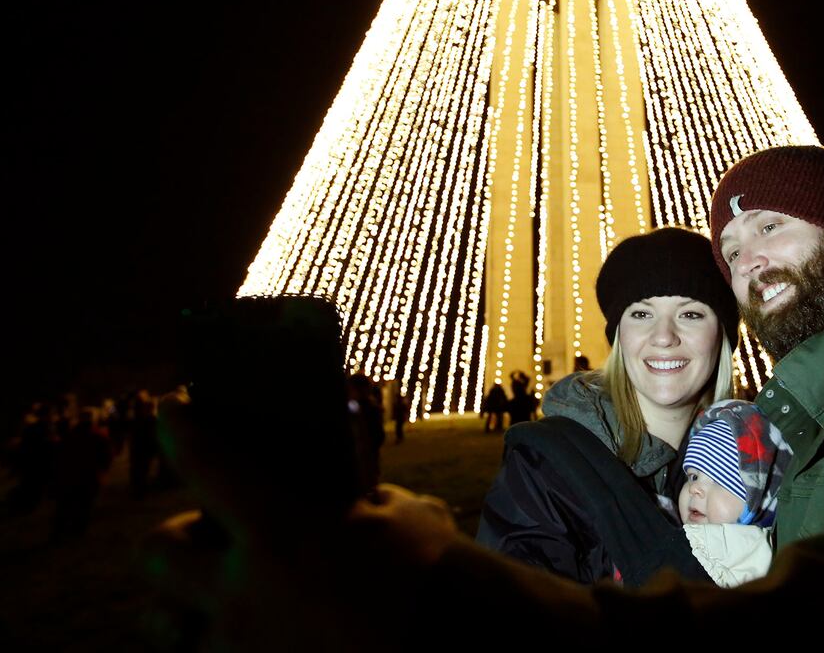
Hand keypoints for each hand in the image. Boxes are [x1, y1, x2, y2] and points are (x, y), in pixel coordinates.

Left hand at [141, 391, 458, 649]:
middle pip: (156, 552)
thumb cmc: (432, 576)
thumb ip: (355, 497)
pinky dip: (223, 644)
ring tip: (224, 599)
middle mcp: (240, 594)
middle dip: (177, 538)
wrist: (454, 647)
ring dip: (186, 604)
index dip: (181, 427)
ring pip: (165, 623)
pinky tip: (260, 634)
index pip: (207, 462)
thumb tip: (344, 488)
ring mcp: (238, 651)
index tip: (170, 409)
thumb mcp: (397, 514)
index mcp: (279, 531)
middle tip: (214, 537)